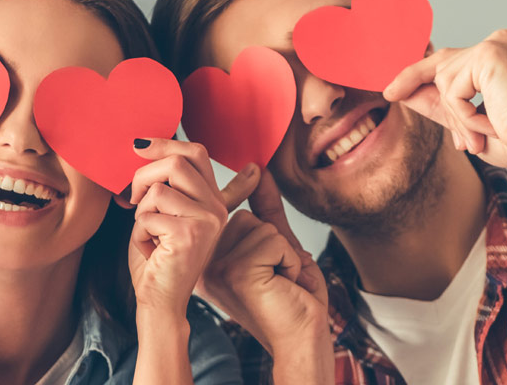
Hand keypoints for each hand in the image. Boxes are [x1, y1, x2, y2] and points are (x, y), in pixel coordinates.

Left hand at [127, 139, 229, 313]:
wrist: (160, 301)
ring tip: (148, 233)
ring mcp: (206, 221)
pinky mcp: (189, 235)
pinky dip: (138, 233)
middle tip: (131, 199)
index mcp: (212, 200)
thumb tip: (142, 145)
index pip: (195, 153)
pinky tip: (151, 251)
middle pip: (176, 162)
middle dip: (142, 176)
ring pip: (158, 190)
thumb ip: (165, 185)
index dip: (165, 143)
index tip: (137, 146)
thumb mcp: (163, 213)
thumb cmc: (156, 259)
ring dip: (140, 212)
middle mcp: (216, 208)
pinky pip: (147, 216)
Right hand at [203, 164, 329, 354]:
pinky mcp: (236, 271)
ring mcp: (216, 268)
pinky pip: (271, 238)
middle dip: (273, 242)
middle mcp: (204, 265)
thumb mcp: (278, 246)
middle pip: (243, 217)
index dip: (241, 204)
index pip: (225, 214)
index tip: (253, 209)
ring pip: (258, 226)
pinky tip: (283, 284)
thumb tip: (260, 170)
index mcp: (206, 261)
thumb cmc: (292, 299)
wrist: (302, 336)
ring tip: (279, 280)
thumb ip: (265, 210)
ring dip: (283, 252)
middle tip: (276, 275)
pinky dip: (289, 259)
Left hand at [383, 27, 506, 168]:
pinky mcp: (489, 54)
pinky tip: (485, 124)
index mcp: (505, 49)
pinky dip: (461, 114)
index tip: (393, 87)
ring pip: (444, 79)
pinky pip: (452, 88)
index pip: (453, 59)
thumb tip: (401, 91)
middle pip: (442, 62)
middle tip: (391, 95)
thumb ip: (440, 102)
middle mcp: (503, 39)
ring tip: (477, 138)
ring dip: (455, 116)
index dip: (420, 73)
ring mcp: (497, 43)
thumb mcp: (468, 119)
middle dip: (416, 82)